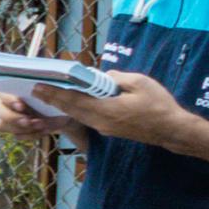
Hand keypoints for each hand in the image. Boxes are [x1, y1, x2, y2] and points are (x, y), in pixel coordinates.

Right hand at [0, 87, 65, 136]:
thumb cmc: (61, 100)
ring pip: (1, 125)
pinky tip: (44, 130)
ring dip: (21, 128)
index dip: (8, 99)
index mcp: (15, 88)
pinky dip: (31, 135)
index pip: (1, 91)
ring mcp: (9, 118)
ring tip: (42, 125)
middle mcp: (7, 102)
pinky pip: (17, 136)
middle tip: (28, 121)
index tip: (22, 107)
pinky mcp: (16, 131)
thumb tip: (36, 88)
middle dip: (11, 117)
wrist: (66, 116)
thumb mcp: (60, 95)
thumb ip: (50, 92)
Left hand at [38, 68, 195, 148]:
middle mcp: (100, 122)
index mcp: (105, 110)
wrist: (172, 130)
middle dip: (53, 99)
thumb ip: (116, 78)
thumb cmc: (159, 105)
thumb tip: (102, 78)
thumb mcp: (139, 83)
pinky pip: (88, 118)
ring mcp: (105, 128)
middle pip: (71, 109)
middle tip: (36, 90)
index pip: (73, 100)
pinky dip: (76, 110)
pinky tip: (73, 103)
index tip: (38, 86)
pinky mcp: (110, 130)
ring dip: (63, 105)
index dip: (54, 93)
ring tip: (50, 96)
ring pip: (78, 115)